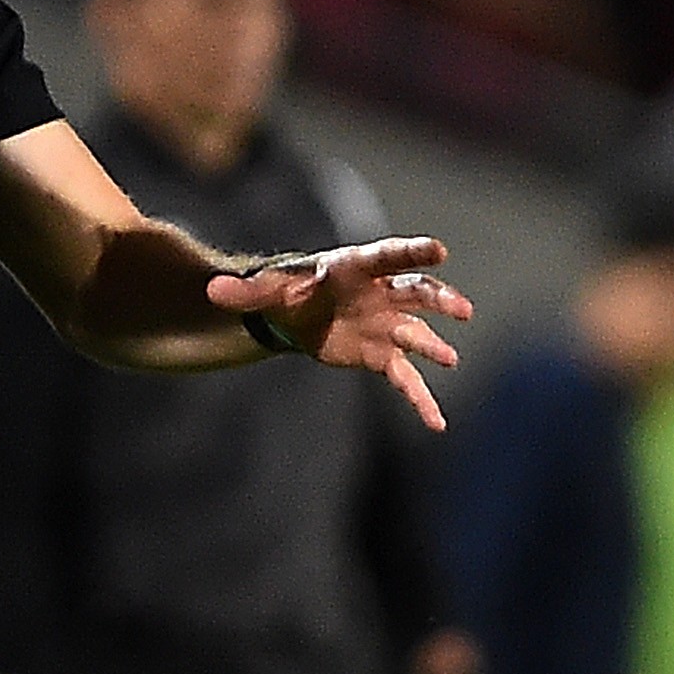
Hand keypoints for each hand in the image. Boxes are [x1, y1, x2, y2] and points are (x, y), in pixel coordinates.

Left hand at [207, 236, 473, 429]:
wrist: (295, 316)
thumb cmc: (289, 291)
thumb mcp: (266, 291)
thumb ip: (244, 292)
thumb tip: (212, 291)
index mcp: (356, 269)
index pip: (388, 256)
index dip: (413, 252)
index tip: (438, 249)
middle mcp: (381, 294)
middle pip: (416, 292)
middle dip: (438, 299)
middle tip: (460, 309)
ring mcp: (387, 324)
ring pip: (417, 333)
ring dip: (434, 345)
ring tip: (449, 359)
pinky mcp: (382, 355)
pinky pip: (406, 378)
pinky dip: (421, 400)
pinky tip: (436, 423)